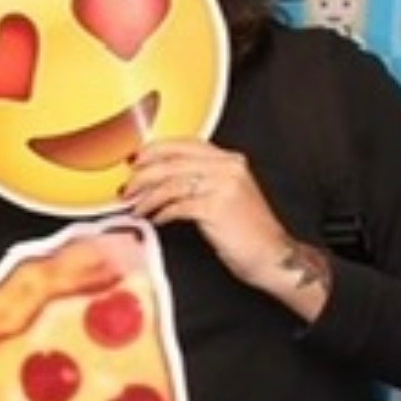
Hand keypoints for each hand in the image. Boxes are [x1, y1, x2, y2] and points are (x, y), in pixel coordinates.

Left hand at [122, 138, 290, 287]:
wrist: (273, 256)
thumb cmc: (246, 230)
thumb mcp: (225, 194)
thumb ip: (199, 179)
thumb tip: (157, 176)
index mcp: (229, 160)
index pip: (183, 144)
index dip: (154, 150)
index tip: (134, 160)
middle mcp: (228, 167)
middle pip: (172, 162)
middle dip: (142, 175)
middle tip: (127, 188)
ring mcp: (224, 186)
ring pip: (171, 183)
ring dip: (147, 197)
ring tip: (136, 208)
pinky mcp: (217, 207)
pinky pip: (178, 205)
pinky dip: (162, 213)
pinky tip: (156, 220)